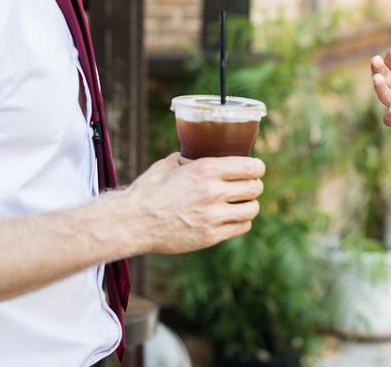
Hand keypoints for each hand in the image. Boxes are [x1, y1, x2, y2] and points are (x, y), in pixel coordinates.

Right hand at [123, 152, 265, 254]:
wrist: (133, 222)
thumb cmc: (148, 191)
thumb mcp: (169, 164)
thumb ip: (190, 159)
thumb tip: (200, 155)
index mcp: (206, 169)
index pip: (250, 167)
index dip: (257, 168)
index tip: (256, 169)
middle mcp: (213, 192)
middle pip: (254, 188)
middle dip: (254, 185)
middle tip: (248, 186)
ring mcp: (213, 216)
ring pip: (252, 209)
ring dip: (249, 205)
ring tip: (241, 203)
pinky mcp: (210, 236)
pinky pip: (241, 227)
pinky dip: (241, 221)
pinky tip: (232, 217)